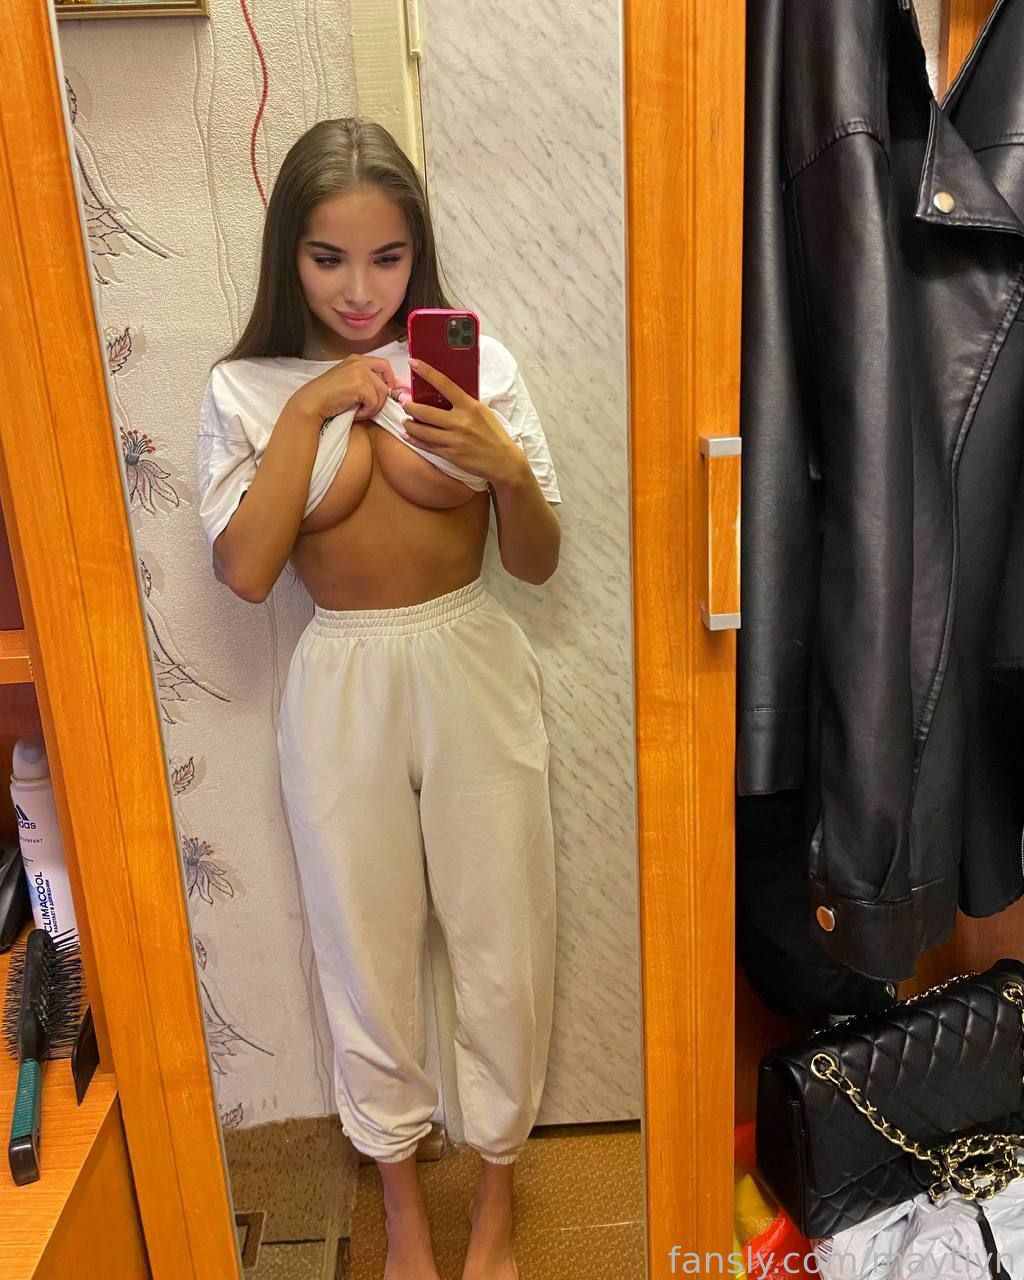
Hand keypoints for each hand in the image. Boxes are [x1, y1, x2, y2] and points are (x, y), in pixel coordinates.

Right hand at [291, 353, 396, 422]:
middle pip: (385, 384)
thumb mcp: (347, 381)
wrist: (312, 403)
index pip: (384, 365)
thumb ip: (364, 380)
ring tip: (357, 411)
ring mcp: (360, 373)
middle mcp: (360, 363)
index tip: (384, 395)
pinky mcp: (360, 386)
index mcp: (356, 359)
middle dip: (380, 401)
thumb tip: (386, 391)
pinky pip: (374, 403)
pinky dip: (366, 412)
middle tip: (367, 409)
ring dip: (372, 408)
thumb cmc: (327, 397)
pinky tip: (354, 412)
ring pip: (383, 395)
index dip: (389, 381)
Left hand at [402, 359, 524, 485]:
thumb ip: (464, 403)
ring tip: (405, 420)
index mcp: (470, 406)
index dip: (427, 372)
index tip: (413, 363)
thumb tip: (444, 392)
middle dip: (410, 406)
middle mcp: (460, 422)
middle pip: (426, 411)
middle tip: (403, 402)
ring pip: (422, 431)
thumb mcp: (482, 412)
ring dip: (409, 424)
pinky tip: (407, 435)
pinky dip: (414, 440)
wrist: (503, 460)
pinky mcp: (450, 454)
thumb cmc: (493, 433)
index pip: (445, 384)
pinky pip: (427, 446)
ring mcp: (454, 440)